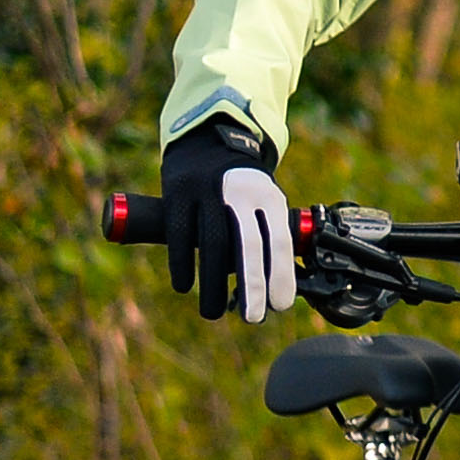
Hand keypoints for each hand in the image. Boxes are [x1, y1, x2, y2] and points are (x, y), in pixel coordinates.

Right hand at [165, 116, 297, 322]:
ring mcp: (208, 192)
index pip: (278, 241)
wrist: (209, 141)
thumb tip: (280, 283)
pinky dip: (182, 264)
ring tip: (213, 312)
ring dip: (212, 284)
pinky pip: (179, 235)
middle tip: (252, 318)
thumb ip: (270, 232)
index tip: (280, 307)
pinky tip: (184, 286)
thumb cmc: (242, 186)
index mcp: (270, 197)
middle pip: (247, 246)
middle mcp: (242, 194)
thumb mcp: (265, 200)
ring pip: (211, 245)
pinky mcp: (179, 193)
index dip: (280, 275)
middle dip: (251, 286)